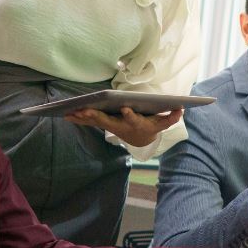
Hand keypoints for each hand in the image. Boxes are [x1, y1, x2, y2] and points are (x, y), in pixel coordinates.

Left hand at [65, 106, 182, 147]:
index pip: (133, 119)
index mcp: (135, 123)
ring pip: (94, 122)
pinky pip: (89, 122)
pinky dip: (78, 118)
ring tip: (68, 113)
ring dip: (81, 118)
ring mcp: (110, 125)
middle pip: (107, 121)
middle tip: (84, 111)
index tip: (126, 108)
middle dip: (95, 116)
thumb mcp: (163, 123)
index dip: (130, 114)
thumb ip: (171, 117)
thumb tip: (181, 108)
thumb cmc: (151, 126)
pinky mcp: (103, 124)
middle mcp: (121, 126)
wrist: (140, 138)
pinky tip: (66, 114)